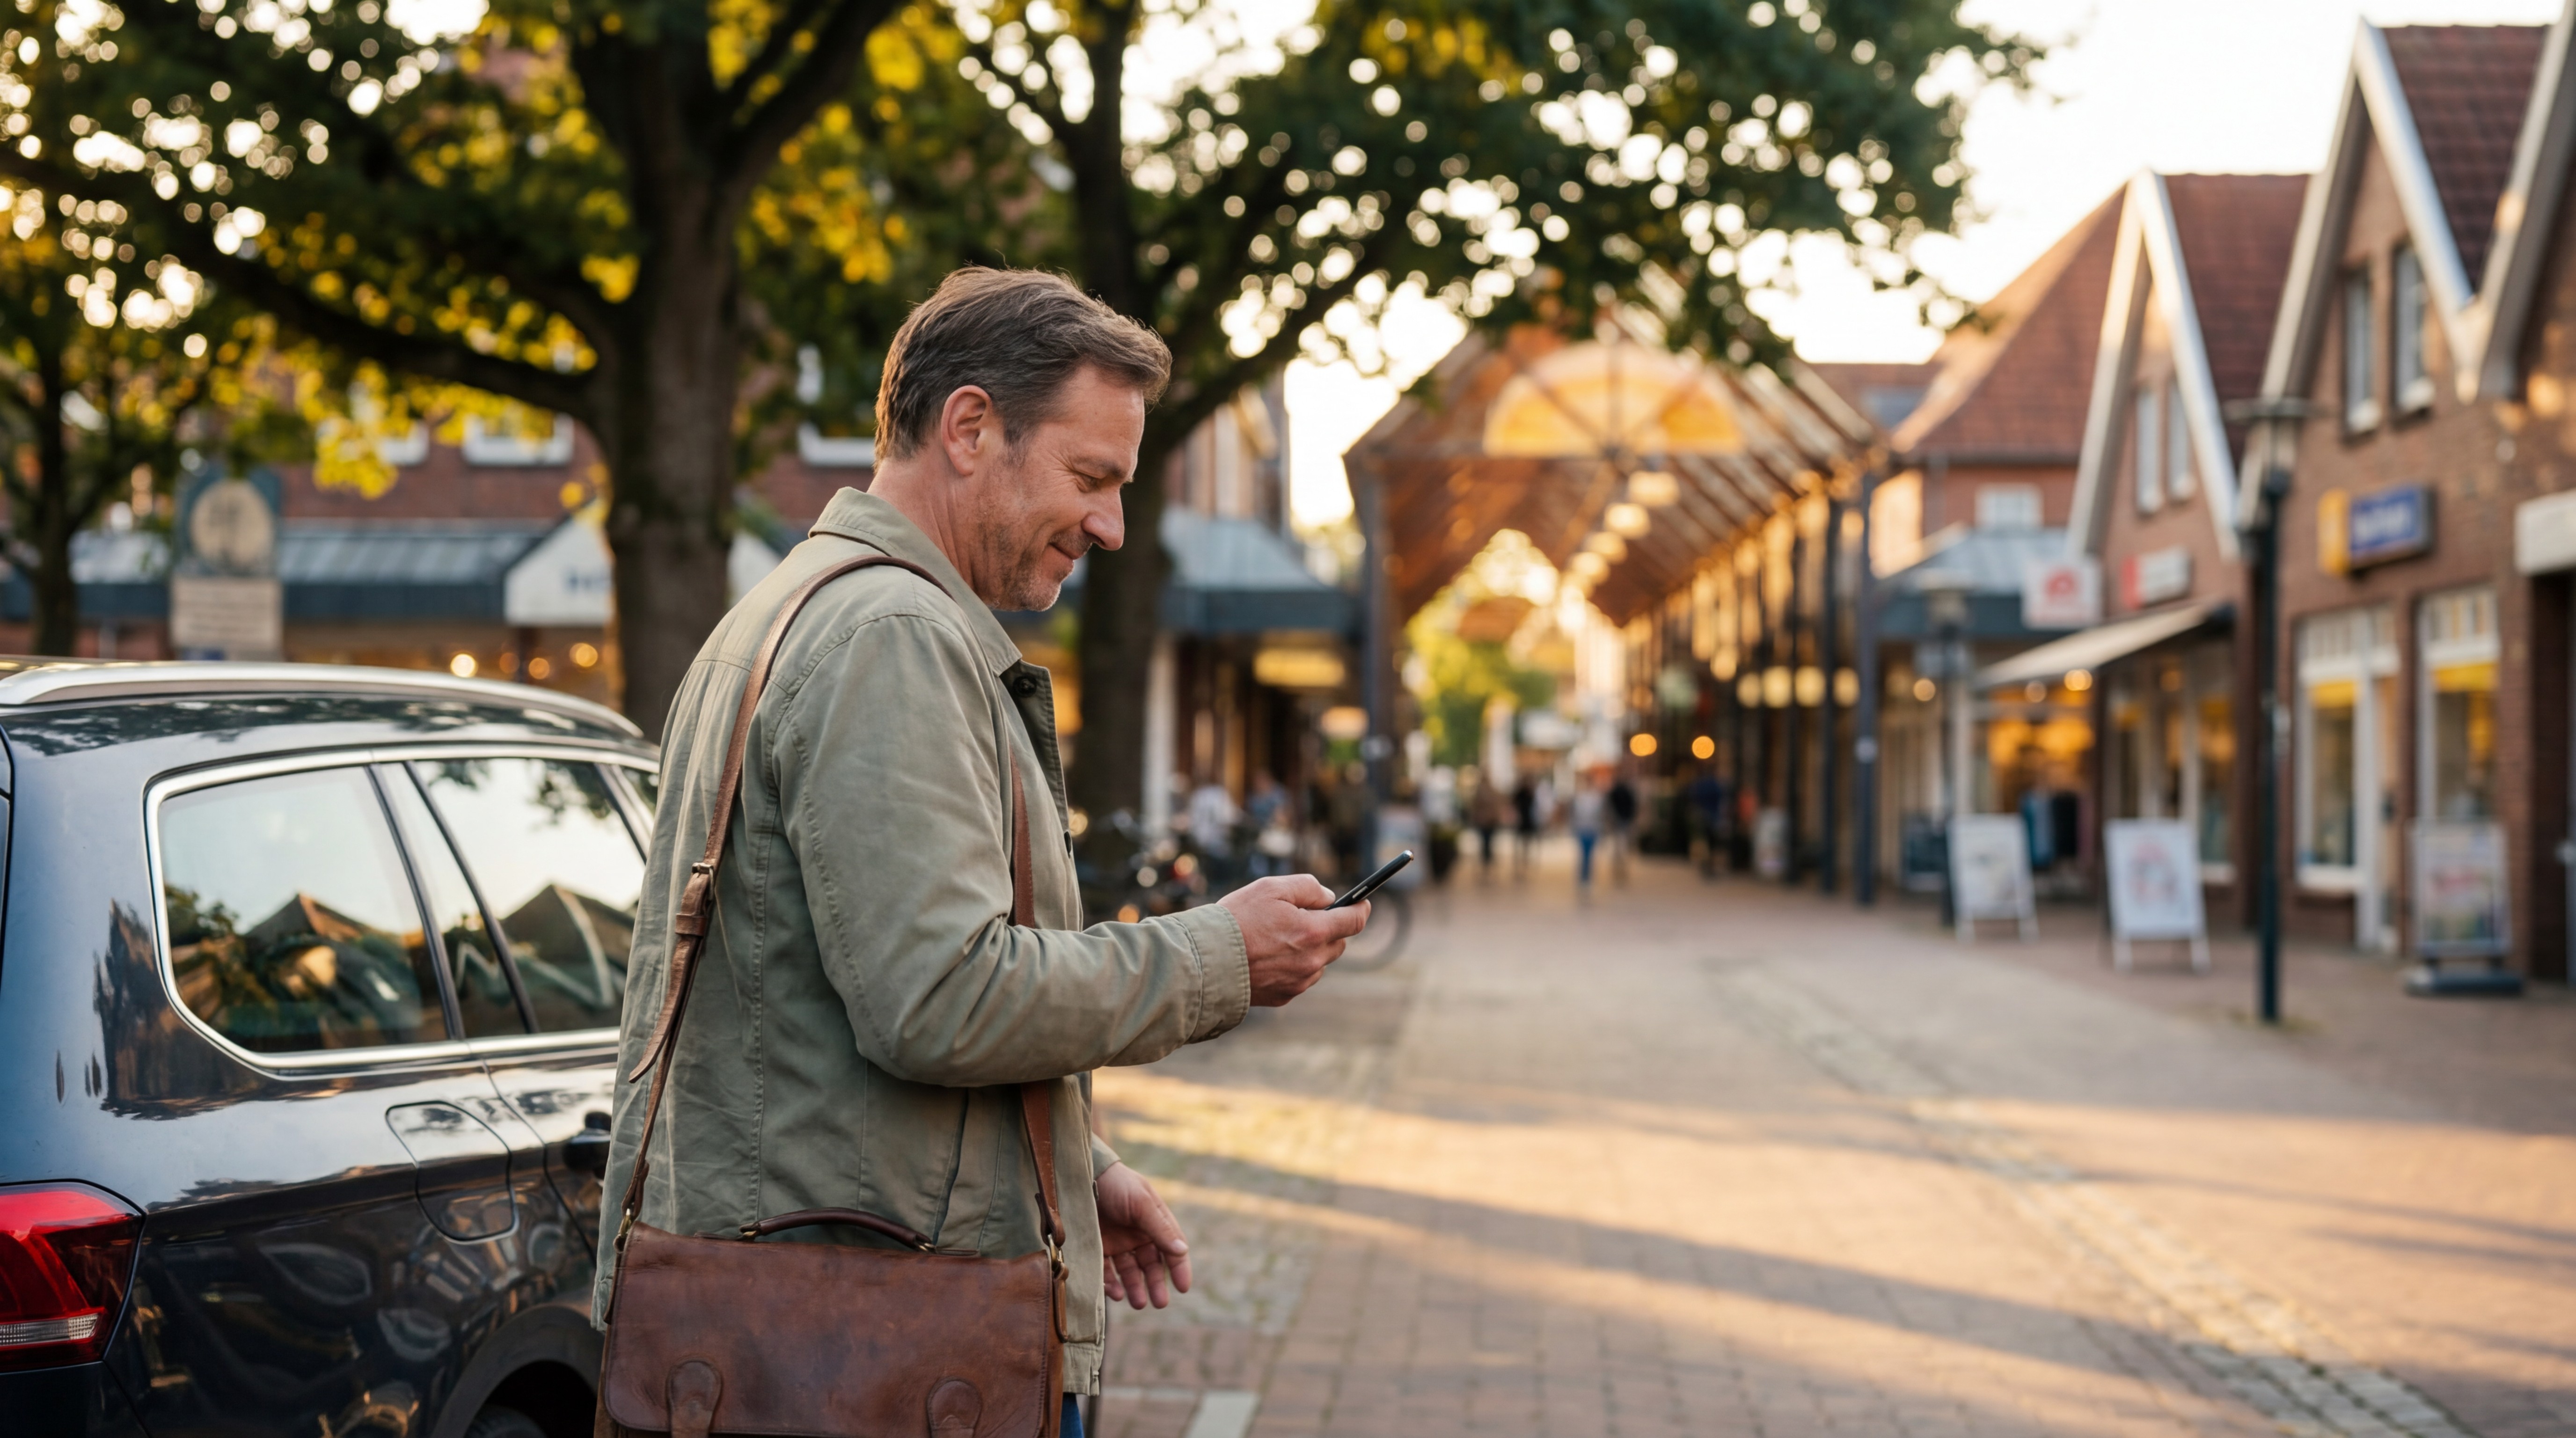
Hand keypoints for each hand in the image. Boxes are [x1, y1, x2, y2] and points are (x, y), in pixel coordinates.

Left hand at [1096, 1162, 1190, 1309]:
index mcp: (1154, 1222)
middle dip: (1155, 1284)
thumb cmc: (1117, 1185)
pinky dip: (1111, 1284)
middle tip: (1159, 1303)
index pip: (1171, 1249)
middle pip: (1151, 1265)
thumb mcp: (1141, 1203)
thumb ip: (1160, 1228)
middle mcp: (1137, 1235)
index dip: (1179, 1268)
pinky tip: (1115, 1293)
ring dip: (1135, 1288)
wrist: (1081, 1175)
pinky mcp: (1096, 1248)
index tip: (1183, 1288)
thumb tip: (1182, 1251)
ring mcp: (1117, 1243)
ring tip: (1137, 1303)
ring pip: (1130, 1272)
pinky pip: (1106, 1272)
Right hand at [1218, 875, 1367, 1006]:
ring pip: (1319, 963)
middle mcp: (1312, 961)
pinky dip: (1293, 967)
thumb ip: (1307, 887)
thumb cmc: (1236, 920)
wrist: (1205, 961)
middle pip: (1338, 943)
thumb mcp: (1271, 888)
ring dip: (1309, 950)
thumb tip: (1328, 897)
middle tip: (1304, 917)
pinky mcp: (1283, 996)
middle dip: (1328, 929)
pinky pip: (1300, 978)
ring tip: (1278, 939)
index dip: (1360, 909)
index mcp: (1313, 932)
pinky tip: (1268, 957)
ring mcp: (1299, 982)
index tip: (1362, 903)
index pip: (1353, 921)